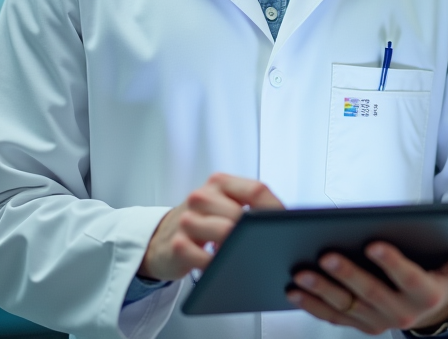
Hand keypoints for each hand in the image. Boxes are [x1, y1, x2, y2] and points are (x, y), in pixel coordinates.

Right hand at [138, 173, 282, 280]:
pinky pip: (205, 258)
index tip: (286, 226)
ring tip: (240, 255)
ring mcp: (187, 219)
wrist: (161, 240)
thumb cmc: (203, 222)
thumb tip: (285, 220)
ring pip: (225, 234)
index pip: (256, 190)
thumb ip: (250, 206)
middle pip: (241, 215)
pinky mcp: (177, 244)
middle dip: (255, 234)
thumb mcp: (224, 205)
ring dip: (236, 249)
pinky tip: (220, 266)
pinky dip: (218, 265)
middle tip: (264, 246)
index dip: (275, 209)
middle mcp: (202, 196)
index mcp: (220, 182)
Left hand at [285, 240, 447, 334]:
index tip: (374, 243)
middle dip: (347, 275)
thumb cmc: (439, 280)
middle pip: (370, 293)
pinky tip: (294, 290)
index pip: (407, 278)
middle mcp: (400, 314)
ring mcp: (376, 322)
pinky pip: (332, 317)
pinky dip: (312, 305)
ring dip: (322, 291)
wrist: (431, 316)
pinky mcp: (359, 325)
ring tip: (302, 273)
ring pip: (346, 307)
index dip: (391, 263)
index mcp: (425, 295)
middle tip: (327, 255)